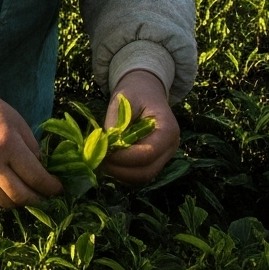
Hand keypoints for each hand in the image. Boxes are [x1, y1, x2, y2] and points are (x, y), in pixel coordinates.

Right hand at [0, 77, 60, 207]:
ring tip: (29, 194)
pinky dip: (3, 194)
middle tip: (47, 196)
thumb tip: (42, 172)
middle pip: (20, 196)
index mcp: (8, 145)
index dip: (51, 187)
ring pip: (4, 201)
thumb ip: (32, 149)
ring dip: (20, 201)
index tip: (59, 188)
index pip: (35, 177)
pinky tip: (10, 186)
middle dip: (38, 200)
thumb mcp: (18, 123)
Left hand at [98, 69, 180, 186]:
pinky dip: (123, 173)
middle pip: (146, 172)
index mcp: (168, 130)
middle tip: (98, 160)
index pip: (147, 153)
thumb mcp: (124, 99)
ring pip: (142, 177)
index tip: (102, 152)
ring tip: (101, 161)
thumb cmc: (136, 93)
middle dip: (120, 170)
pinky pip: (139, 175)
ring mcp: (164, 157)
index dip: (123, 157)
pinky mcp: (154, 162)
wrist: (145, 92)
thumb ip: (116, 121)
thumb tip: (105, 144)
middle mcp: (170, 148)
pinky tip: (109, 162)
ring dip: (120, 174)